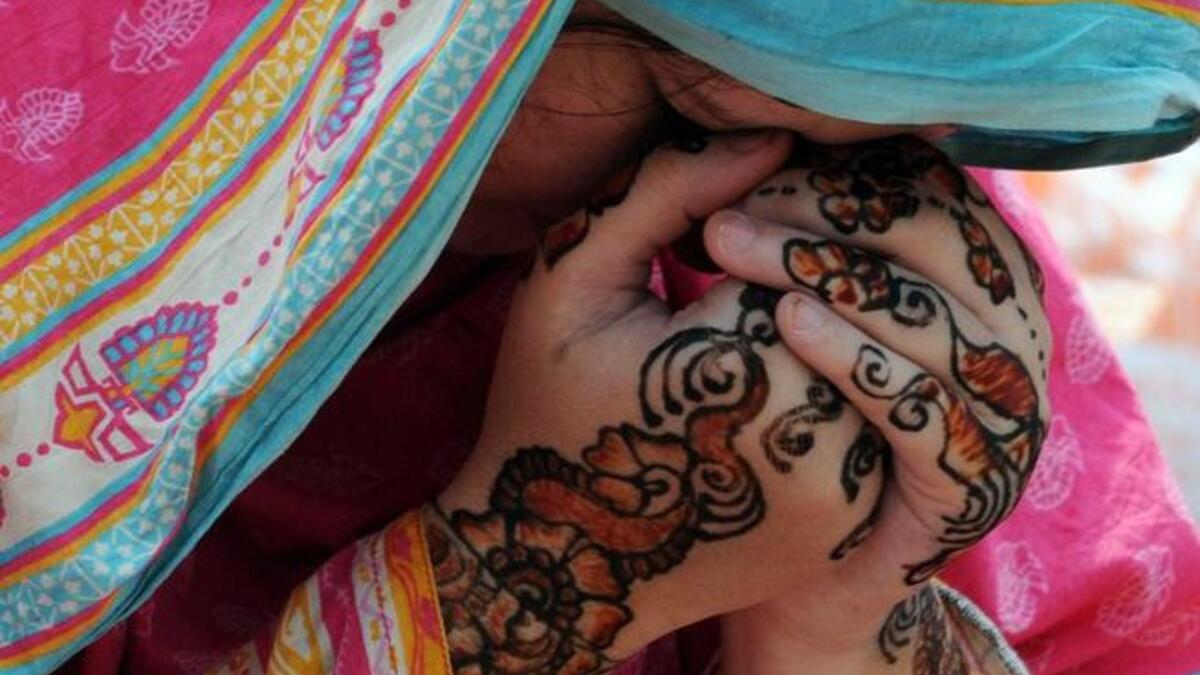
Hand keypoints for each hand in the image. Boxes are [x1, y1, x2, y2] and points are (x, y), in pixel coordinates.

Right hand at [425, 130, 897, 673]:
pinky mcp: (852, 525)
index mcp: (739, 363)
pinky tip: (775, 382)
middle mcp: (816, 436)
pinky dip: (840, 386)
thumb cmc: (547, 408)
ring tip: (750, 332)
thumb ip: (666, 193)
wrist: (557, 565)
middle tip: (737, 278)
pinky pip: (874, 421)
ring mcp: (846, 493)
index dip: (764, 223)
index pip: (803, 243)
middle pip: (853, 301)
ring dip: (833, 327)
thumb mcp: (571, 281)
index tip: (714, 236)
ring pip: (874, 360)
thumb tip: (775, 139)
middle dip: (809, 271)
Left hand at [706, 137, 1050, 672]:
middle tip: (727, 208)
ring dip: (832, 274)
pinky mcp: (965, 488)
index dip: (846, 171)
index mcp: (971, 288)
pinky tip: (781, 326)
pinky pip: (929, 414)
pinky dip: (862, 361)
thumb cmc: (779, 422)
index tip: (749, 166)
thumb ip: (797, 230)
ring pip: (940, 324)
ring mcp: (995, 419)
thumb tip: (759, 141)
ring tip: (730, 246)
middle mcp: (1001, 344)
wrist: (784, 569)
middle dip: (830, 214)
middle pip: (944, 248)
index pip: (934, 196)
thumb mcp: (787, 309)